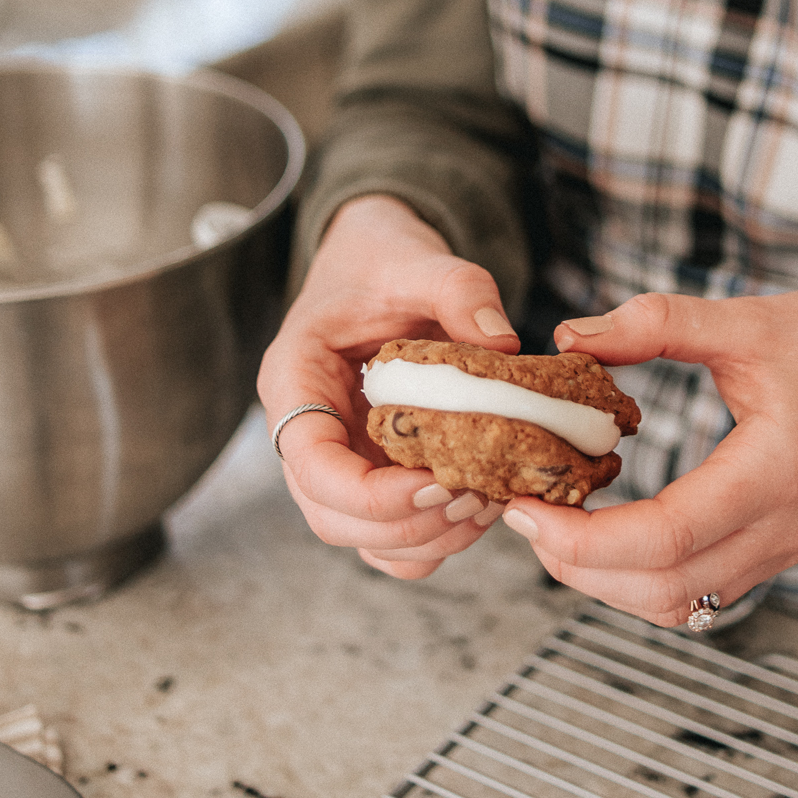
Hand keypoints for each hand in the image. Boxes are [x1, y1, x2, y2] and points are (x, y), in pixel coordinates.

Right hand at [258, 195, 519, 578]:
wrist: (378, 264)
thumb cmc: (383, 261)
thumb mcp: (420, 259)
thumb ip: (459, 289)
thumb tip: (503, 343)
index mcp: (295, 378)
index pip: (310, 464)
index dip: (368, 493)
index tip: (436, 482)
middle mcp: (309, 433)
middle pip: (332, 518)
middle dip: (407, 523)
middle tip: (476, 496)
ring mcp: (341, 460)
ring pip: (364, 539)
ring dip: (427, 538)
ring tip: (488, 500)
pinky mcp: (374, 475)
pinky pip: (393, 536)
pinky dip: (436, 539)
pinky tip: (482, 503)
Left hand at [498, 289, 797, 625]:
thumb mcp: (747, 320)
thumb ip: (659, 323)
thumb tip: (570, 337)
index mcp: (775, 470)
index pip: (665, 539)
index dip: (582, 536)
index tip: (526, 504)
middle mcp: (780, 528)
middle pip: (660, 589)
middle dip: (577, 565)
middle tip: (525, 514)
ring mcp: (780, 552)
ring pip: (674, 604)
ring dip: (603, 581)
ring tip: (553, 526)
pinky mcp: (771, 555)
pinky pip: (694, 596)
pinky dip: (637, 581)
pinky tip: (603, 535)